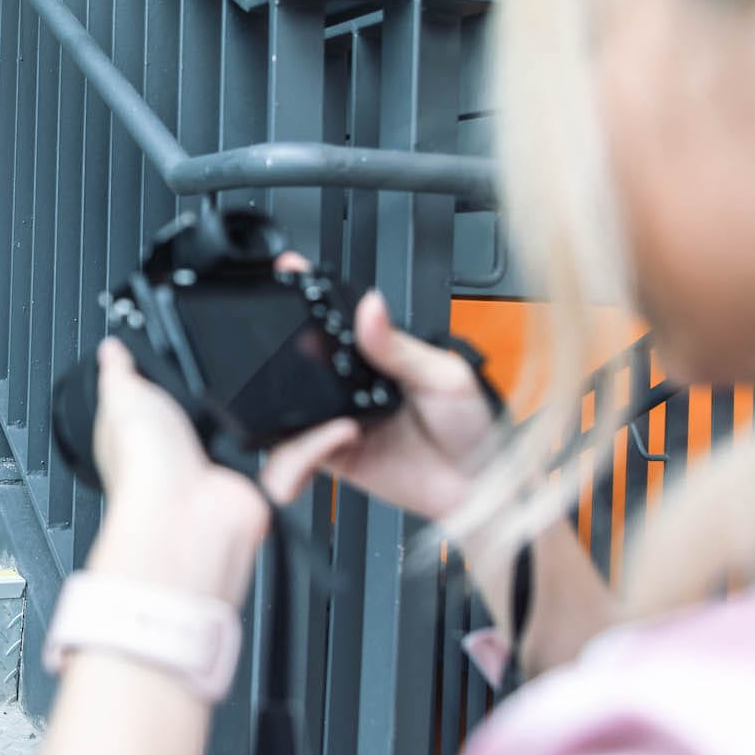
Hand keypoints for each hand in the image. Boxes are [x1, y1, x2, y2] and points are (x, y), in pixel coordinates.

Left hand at [87, 338, 354, 607]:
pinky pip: (299, 454)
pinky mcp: (263, 479)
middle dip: (255, 387)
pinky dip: (320, 439)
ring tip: (306, 384)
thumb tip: (112, 349)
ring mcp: (232, 464)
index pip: (186, 393)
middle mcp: (197, 448)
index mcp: (160, 429)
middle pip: (236, 406)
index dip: (199, 373)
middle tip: (269, 364)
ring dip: (292, 412)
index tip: (219, 346)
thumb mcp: (122, 400)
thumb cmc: (143, 464)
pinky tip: (334, 422)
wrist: (181, 512)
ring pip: (272, 428)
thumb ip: (120, 372)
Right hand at [263, 282, 497, 520]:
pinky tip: (341, 440)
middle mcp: (344, 388)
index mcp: (371, 357)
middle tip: (292, 363)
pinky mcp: (331, 460)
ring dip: (293, 421)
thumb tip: (370, 306)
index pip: (327, 322)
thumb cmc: (471, 426)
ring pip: (280, 417)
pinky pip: (295, 456)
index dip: (300, 297)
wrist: (478, 482)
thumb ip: (397, 345)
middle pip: (289, 368)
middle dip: (276, 363)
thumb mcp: (442, 374)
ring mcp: (333, 424)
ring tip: (340, 426)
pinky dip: (304, 451)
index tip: (288, 272)